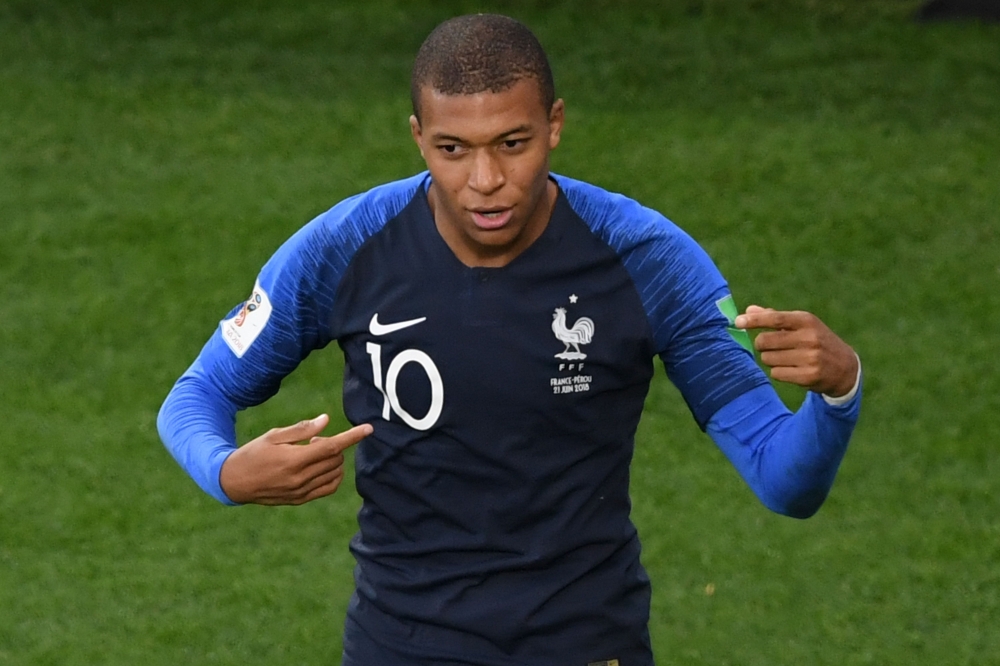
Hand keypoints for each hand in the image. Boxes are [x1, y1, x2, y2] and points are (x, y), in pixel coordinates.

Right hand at [220, 414, 372, 504]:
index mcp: (294, 460)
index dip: (352, 437)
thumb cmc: (253, 453)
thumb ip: (301, 429)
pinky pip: (328, 488)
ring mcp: (301, 492)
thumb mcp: (274, 436)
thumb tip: (326, 420)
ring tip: (312, 453)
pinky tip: (321, 467)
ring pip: (335, 474)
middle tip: (313, 440)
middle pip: (335, 460)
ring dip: (333, 460)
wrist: (234, 482)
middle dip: (333, 445)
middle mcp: (300, 478)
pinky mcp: (300, 499)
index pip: (332, 447)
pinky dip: (333, 476)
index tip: (369, 429)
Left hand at [735, 305, 858, 396]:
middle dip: (762, 345)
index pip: (774, 318)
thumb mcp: (801, 325)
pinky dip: (778, 372)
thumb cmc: (815, 341)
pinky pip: (776, 374)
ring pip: (768, 359)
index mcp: (806, 320)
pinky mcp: (809, 376)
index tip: (737, 322)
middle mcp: (809, 338)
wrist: (845, 367)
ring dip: (770, 360)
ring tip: (787, 359)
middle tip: (772, 347)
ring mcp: (810, 358)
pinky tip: (792, 370)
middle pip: (764, 341)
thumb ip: (774, 317)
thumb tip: (748, 310)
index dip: (754, 320)